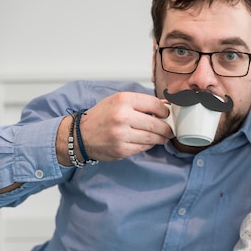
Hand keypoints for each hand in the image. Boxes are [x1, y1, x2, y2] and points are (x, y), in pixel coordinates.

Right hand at [58, 92, 173, 162]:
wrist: (80, 135)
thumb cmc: (101, 116)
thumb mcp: (118, 101)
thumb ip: (141, 103)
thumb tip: (165, 105)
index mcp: (123, 100)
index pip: (155, 104)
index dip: (165, 111)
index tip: (167, 114)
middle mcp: (122, 116)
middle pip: (157, 124)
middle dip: (167, 128)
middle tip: (170, 130)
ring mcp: (122, 135)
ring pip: (152, 138)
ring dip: (161, 138)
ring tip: (164, 137)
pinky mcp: (122, 150)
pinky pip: (143, 148)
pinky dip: (148, 145)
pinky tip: (148, 142)